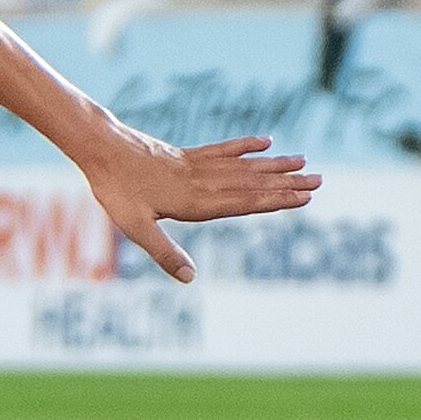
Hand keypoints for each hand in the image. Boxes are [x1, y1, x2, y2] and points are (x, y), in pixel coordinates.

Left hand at [82, 128, 320, 284]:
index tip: (304, 198)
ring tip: (303, 161)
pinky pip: (222, 149)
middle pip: (250, 183)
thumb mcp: (134, 227)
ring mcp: (196, 164)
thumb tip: (189, 278)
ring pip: (242, 165)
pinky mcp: (186, 153)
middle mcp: (201, 181)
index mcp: (194, 201)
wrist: (101, 148)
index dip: (274, 201)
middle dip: (285, 183)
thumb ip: (163, 252)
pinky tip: (265, 141)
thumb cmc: (115, 190)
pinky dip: (245, 146)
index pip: (243, 203)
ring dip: (273, 165)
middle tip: (319, 180)